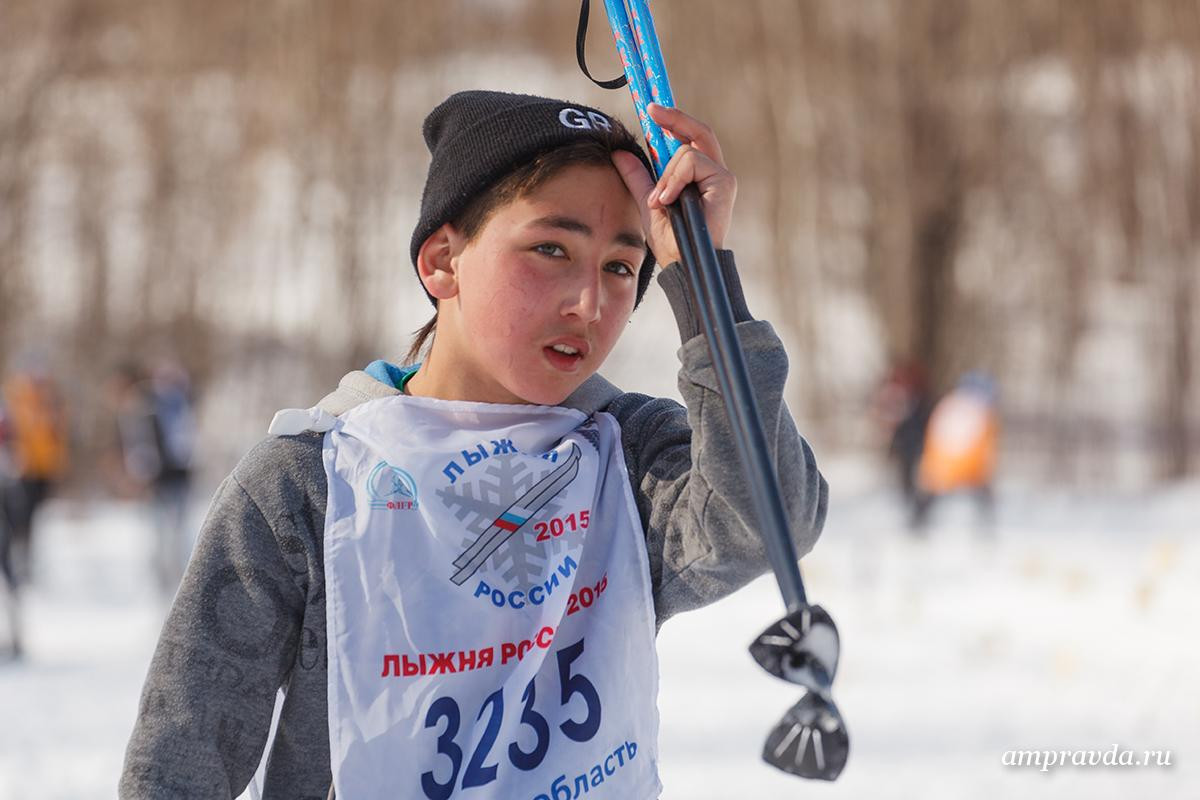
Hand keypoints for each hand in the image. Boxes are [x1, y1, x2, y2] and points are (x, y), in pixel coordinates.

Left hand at [611, 103, 736, 268]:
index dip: (673, 120)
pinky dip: (674, 179)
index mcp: (699, 177)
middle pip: (698, 131)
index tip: (650, 109)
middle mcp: (714, 173)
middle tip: (651, 109)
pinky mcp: (724, 182)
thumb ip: (638, 177)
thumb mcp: (647, 202)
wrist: (683, 264)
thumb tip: (620, 154)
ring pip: (686, 151)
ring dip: (665, 174)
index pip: (689, 139)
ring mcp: (721, 177)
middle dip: (674, 117)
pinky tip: (668, 200)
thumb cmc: (671, 242)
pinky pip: (692, 162)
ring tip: (660, 201)